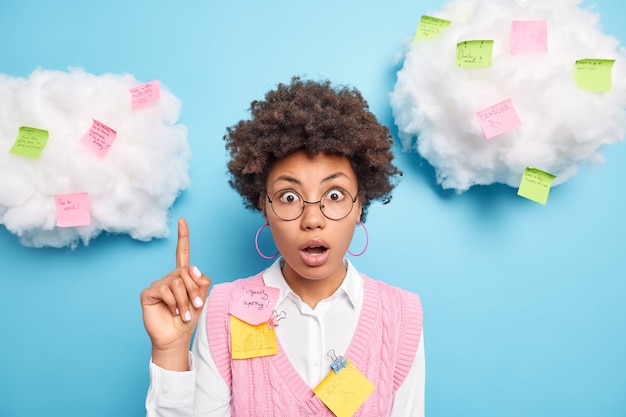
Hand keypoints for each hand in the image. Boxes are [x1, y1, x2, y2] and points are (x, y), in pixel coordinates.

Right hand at [140, 218, 210, 369]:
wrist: (176, 336)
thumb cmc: (188, 318)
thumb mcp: (201, 298)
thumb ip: (201, 282)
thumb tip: (193, 268)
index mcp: (182, 276)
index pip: (182, 253)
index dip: (183, 237)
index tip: (182, 220)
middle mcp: (169, 277)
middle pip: (185, 271)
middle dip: (194, 290)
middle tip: (195, 306)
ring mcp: (158, 284)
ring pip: (177, 281)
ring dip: (185, 300)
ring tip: (183, 313)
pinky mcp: (149, 292)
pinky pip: (165, 290)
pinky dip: (173, 302)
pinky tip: (172, 311)